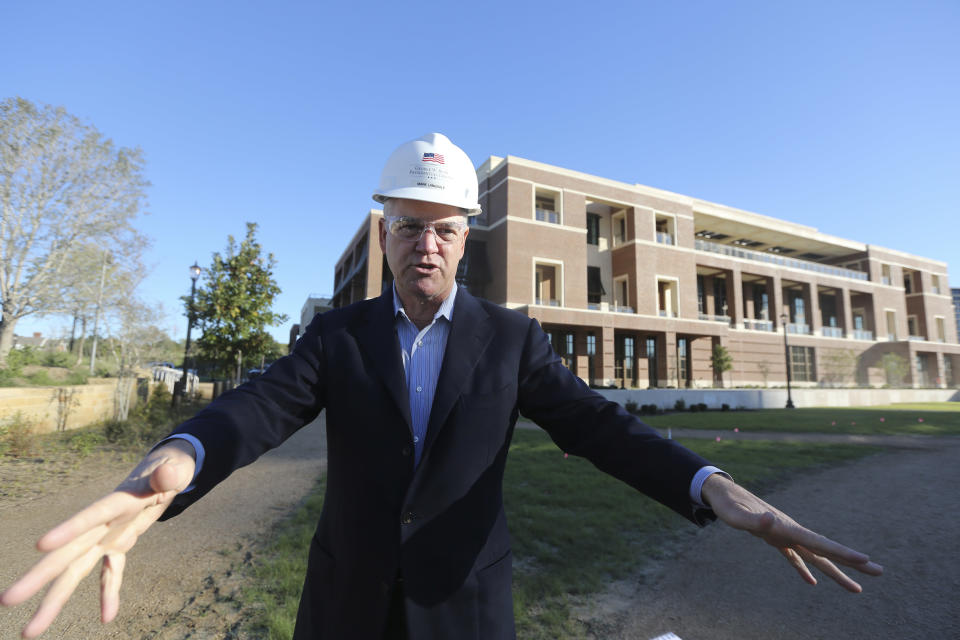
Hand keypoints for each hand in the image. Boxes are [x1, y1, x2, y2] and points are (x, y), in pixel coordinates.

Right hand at [0, 440, 195, 637]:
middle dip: (39, 577)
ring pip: (77, 571)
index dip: (70, 529)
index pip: (92, 516)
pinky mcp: (119, 545)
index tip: (41, 545)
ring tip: (30, 632)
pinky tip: (106, 618)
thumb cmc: (172, 467)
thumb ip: (172, 473)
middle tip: (7, 600)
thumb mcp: (177, 467)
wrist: (167, 471)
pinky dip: (109, 594)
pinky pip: (111, 573)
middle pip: (68, 552)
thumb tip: (168, 476)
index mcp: (120, 500)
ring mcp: (109, 535)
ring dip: (55, 601)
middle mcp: (106, 522)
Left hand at [701, 473, 882, 592]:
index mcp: (788, 528)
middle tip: (880, 572)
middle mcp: (792, 532)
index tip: (866, 560)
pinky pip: (794, 558)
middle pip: (827, 551)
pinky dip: (803, 570)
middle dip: (853, 563)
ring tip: (857, 589)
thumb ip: (754, 520)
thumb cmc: (729, 506)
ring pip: (815, 557)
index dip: (843, 553)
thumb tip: (772, 520)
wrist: (723, 494)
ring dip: (836, 571)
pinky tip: (811, 582)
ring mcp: (785, 536)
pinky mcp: (775, 539)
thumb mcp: (738, 516)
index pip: (820, 543)